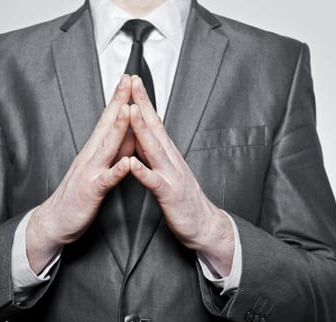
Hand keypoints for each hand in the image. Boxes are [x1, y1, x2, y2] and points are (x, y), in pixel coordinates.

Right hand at [26, 75, 132, 272]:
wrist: (55, 221)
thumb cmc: (78, 194)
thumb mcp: (96, 168)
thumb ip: (112, 151)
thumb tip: (129, 133)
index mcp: (93, 151)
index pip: (107, 119)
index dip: (118, 98)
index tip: (129, 79)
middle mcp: (90, 156)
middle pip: (106, 125)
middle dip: (118, 102)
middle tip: (129, 81)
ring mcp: (89, 173)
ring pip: (106, 148)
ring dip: (117, 128)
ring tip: (128, 110)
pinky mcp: (90, 192)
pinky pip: (105, 180)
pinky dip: (116, 170)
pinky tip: (126, 163)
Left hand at [128, 76, 233, 275]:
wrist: (205, 225)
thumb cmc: (183, 198)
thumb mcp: (169, 170)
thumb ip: (156, 153)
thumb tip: (141, 135)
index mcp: (168, 153)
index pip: (154, 122)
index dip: (144, 102)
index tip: (133, 83)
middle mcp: (171, 159)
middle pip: (155, 127)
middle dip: (143, 104)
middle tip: (133, 83)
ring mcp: (172, 176)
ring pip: (154, 149)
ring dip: (141, 130)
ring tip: (131, 111)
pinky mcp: (170, 195)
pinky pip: (154, 182)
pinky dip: (142, 171)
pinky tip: (132, 162)